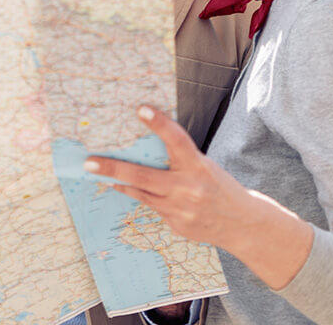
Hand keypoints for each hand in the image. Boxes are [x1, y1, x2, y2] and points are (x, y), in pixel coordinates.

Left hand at [84, 105, 256, 248]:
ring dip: (120, 182)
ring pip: (141, 193)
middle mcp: (188, 188)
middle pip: (143, 176)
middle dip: (113, 168)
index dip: (159, 123)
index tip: (141, 109)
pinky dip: (139, 195)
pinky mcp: (176, 224)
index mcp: (198, 166)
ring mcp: (181, 210)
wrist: (243, 224)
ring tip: (99, 173)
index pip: (177, 140)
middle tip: (89, 162)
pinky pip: (151, 206)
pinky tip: (126, 187)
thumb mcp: (205, 166)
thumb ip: (180, 157)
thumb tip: (147, 145)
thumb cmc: (220, 187)